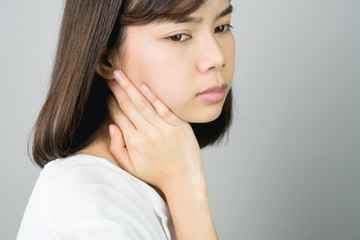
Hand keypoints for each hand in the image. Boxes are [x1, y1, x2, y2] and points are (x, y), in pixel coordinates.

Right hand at [106, 70, 204, 192]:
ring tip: (119, 74)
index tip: (105, 91)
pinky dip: (153, 96)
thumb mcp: (131, 167)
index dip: (110, 102)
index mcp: (133, 142)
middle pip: (127, 106)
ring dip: (129, 87)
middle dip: (116, 89)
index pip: (118, 116)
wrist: (183, 180)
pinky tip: (143, 84)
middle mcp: (146, 133)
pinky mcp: (177, 125)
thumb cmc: (156, 174)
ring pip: (142, 103)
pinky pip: (163, 107)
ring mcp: (162, 128)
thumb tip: (111, 127)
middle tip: (108, 75)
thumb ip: (117, 148)